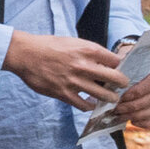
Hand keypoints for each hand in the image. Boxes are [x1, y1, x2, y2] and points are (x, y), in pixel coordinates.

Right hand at [4, 30, 124, 107]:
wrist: (25, 54)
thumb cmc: (49, 46)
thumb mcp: (73, 42)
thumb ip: (90, 52)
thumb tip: (106, 62)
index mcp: (88, 50)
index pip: (117, 61)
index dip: (123, 67)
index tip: (124, 71)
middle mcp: (84, 65)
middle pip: (116, 79)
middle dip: (122, 84)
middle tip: (122, 86)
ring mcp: (75, 81)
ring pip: (104, 95)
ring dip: (110, 98)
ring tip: (111, 98)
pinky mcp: (64, 93)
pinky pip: (84, 105)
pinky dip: (90, 106)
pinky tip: (91, 104)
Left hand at [117, 60, 149, 130]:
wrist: (130, 68)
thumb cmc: (124, 63)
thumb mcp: (121, 60)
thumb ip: (120, 68)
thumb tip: (115, 80)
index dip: (138, 91)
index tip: (121, 97)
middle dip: (134, 105)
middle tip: (117, 109)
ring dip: (138, 115)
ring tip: (121, 115)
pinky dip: (145, 122)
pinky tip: (132, 121)